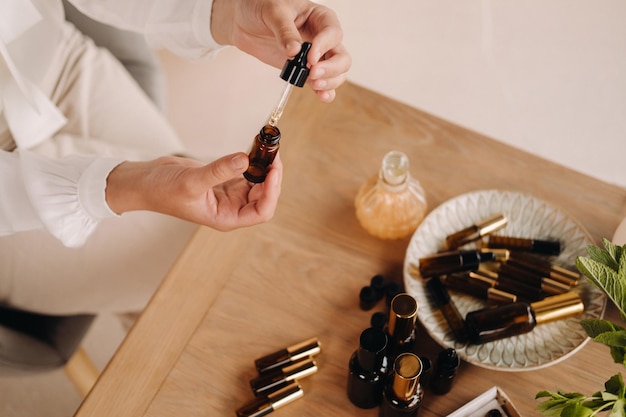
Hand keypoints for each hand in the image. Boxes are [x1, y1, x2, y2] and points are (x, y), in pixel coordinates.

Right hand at [105, 153, 281, 230]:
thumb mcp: (191, 181)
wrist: (145, 182)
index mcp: (226, 217)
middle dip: (271, 177)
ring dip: (264, 167)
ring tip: (267, 149)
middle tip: (274, 155)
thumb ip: (219, 171)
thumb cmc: (162, 191)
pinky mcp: (223, 180)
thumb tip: (244, 160)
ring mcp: (228, 194)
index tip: (273, 172)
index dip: (271, 193)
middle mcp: (230, 208)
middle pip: (263, 196)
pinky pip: (245, 171)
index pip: (260, 211)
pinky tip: (254, 149)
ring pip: (257, 183)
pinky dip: (252, 161)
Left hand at [211, 0, 350, 102]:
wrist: (245, 21)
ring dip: (329, 82)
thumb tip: (295, 51)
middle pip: (341, 57)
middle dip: (331, 68)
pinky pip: (323, 83)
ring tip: (313, 85)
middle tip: (313, 74)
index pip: (333, 34)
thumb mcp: (273, 12)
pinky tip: (321, 96)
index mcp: (320, 18)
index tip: (309, 58)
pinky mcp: (306, 70)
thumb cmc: (262, 7)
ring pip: (336, 73)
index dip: (324, 47)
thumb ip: (285, 31)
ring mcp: (317, 56)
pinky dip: (325, 92)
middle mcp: (323, 38)